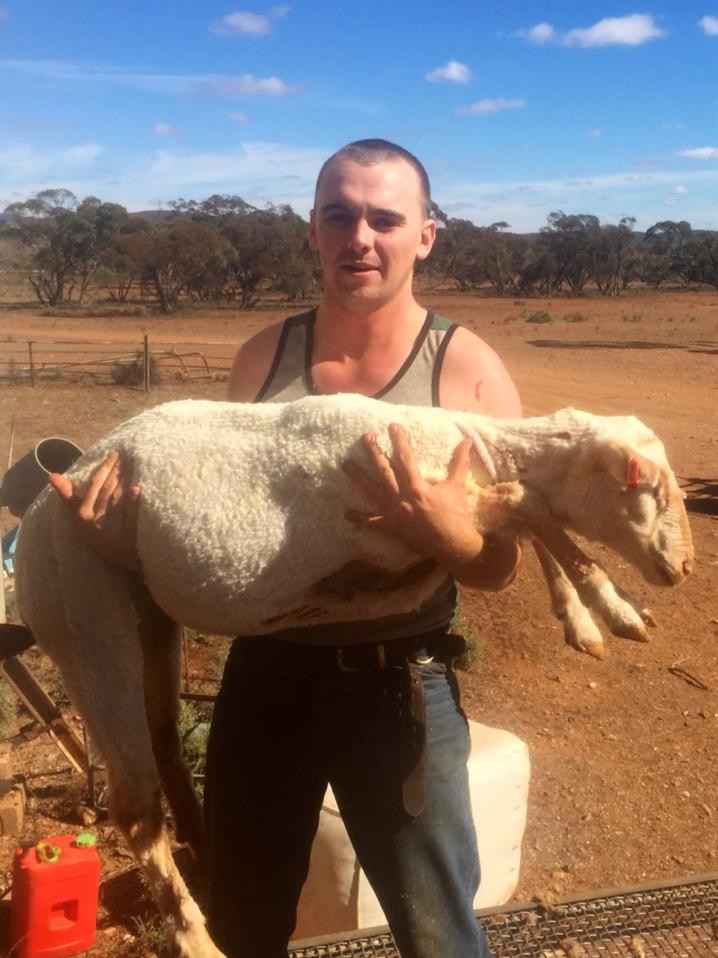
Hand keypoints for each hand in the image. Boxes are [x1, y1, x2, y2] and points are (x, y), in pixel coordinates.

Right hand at [48, 451, 141, 570]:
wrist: (116, 561)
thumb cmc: (97, 535)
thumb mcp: (79, 517)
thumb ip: (68, 496)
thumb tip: (52, 475)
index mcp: (82, 516)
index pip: (93, 486)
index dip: (103, 469)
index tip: (113, 453)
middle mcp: (94, 522)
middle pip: (106, 491)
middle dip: (114, 471)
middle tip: (125, 456)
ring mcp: (111, 532)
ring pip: (116, 501)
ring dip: (122, 482)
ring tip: (130, 467)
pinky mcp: (126, 540)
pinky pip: (130, 518)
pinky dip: (133, 503)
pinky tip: (137, 489)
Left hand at [343, 424, 484, 574]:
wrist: (454, 546)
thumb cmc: (457, 515)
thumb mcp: (457, 486)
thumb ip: (460, 462)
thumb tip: (468, 440)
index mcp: (418, 488)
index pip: (406, 458)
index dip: (399, 441)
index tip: (392, 426)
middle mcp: (402, 499)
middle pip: (384, 471)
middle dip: (374, 452)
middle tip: (365, 437)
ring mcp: (394, 514)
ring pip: (372, 492)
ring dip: (358, 478)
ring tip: (345, 464)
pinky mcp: (392, 528)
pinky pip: (372, 522)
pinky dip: (359, 518)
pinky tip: (345, 513)